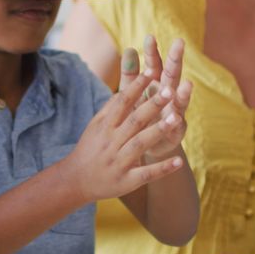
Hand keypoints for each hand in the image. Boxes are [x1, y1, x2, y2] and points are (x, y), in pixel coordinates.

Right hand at [63, 65, 184, 202]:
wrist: (75, 181)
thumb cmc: (89, 149)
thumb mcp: (95, 126)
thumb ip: (110, 108)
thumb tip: (124, 88)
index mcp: (105, 127)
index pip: (122, 103)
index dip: (136, 87)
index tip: (151, 72)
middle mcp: (112, 142)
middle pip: (134, 121)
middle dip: (152, 105)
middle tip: (169, 90)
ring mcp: (119, 162)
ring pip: (140, 144)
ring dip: (158, 131)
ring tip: (176, 119)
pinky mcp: (127, 181)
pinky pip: (147, 174)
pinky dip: (163, 168)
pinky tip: (179, 161)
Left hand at [123, 36, 192, 158]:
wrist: (142, 145)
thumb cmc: (138, 113)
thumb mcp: (131, 93)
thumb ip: (131, 73)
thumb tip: (130, 48)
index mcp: (155, 83)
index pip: (155, 64)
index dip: (152, 51)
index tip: (149, 37)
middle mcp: (168, 94)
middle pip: (172, 75)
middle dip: (175, 60)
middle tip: (179, 43)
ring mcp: (174, 111)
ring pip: (180, 100)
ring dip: (184, 93)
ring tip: (187, 84)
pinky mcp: (175, 131)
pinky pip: (177, 125)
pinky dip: (176, 121)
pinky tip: (176, 117)